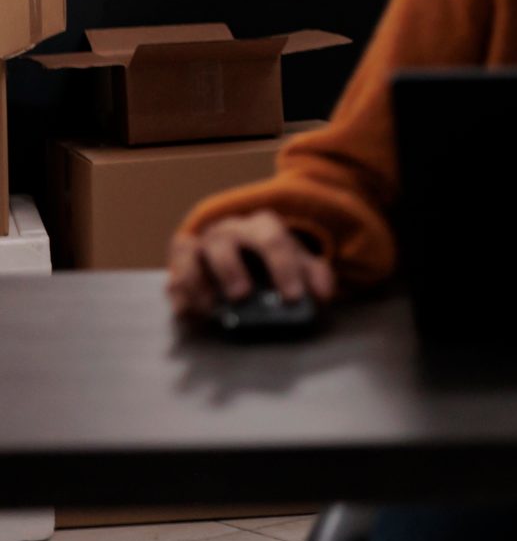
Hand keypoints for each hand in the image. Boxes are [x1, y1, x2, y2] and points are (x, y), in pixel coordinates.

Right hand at [167, 212, 334, 320]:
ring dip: (195, 281)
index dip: (284, 267)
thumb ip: (315, 276)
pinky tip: (190, 314)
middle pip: (224, 241)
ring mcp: (200, 245)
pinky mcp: (180, 265)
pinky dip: (178, 294)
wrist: (244, 251)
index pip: (273, 240)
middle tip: (241, 296)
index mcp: (263, 226)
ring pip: (188, 252)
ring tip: (209, 309)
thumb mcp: (299, 263)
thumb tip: (321, 295)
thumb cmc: (274, 260)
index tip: (292, 298)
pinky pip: (171, 274)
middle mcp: (228, 230)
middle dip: (231, 268)